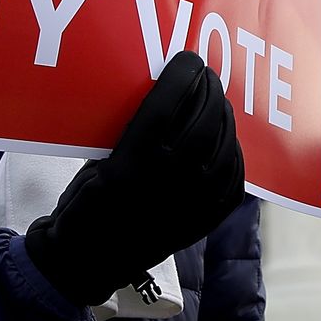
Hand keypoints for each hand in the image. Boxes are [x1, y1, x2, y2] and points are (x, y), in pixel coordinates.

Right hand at [26, 51, 245, 305]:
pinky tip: (227, 141)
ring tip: (217, 103)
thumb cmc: (86, 203)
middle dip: (209, 87)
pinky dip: (234, 153)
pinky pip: (234, 175)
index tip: (188, 59)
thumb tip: (162, 92)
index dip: (184, 72)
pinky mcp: (207, 218)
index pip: (171, 99)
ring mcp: (194, 199)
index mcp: (134, 158)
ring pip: (225, 141)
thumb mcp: (97, 158)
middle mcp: (169, 176)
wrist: (88, 261)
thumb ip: (130, 128)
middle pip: (205, 115)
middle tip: (207, 76)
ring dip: (224, 116)